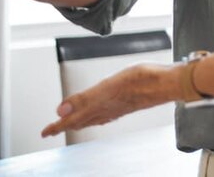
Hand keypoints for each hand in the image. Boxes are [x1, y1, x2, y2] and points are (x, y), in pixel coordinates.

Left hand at [41, 63, 182, 137]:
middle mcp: (107, 109)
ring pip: (93, 118)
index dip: (57, 126)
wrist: (169, 82)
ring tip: (71, 123)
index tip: (44, 132)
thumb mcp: (108, 87)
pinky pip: (105, 114)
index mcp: (99, 107)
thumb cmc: (142, 81)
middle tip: (53, 129)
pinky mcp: (127, 102)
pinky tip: (101, 113)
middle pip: (81, 121)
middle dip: (66, 125)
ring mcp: (118, 107)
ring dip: (79, 121)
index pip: (72, 120)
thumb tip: (60, 112)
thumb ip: (83, 100)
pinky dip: (96, 115)